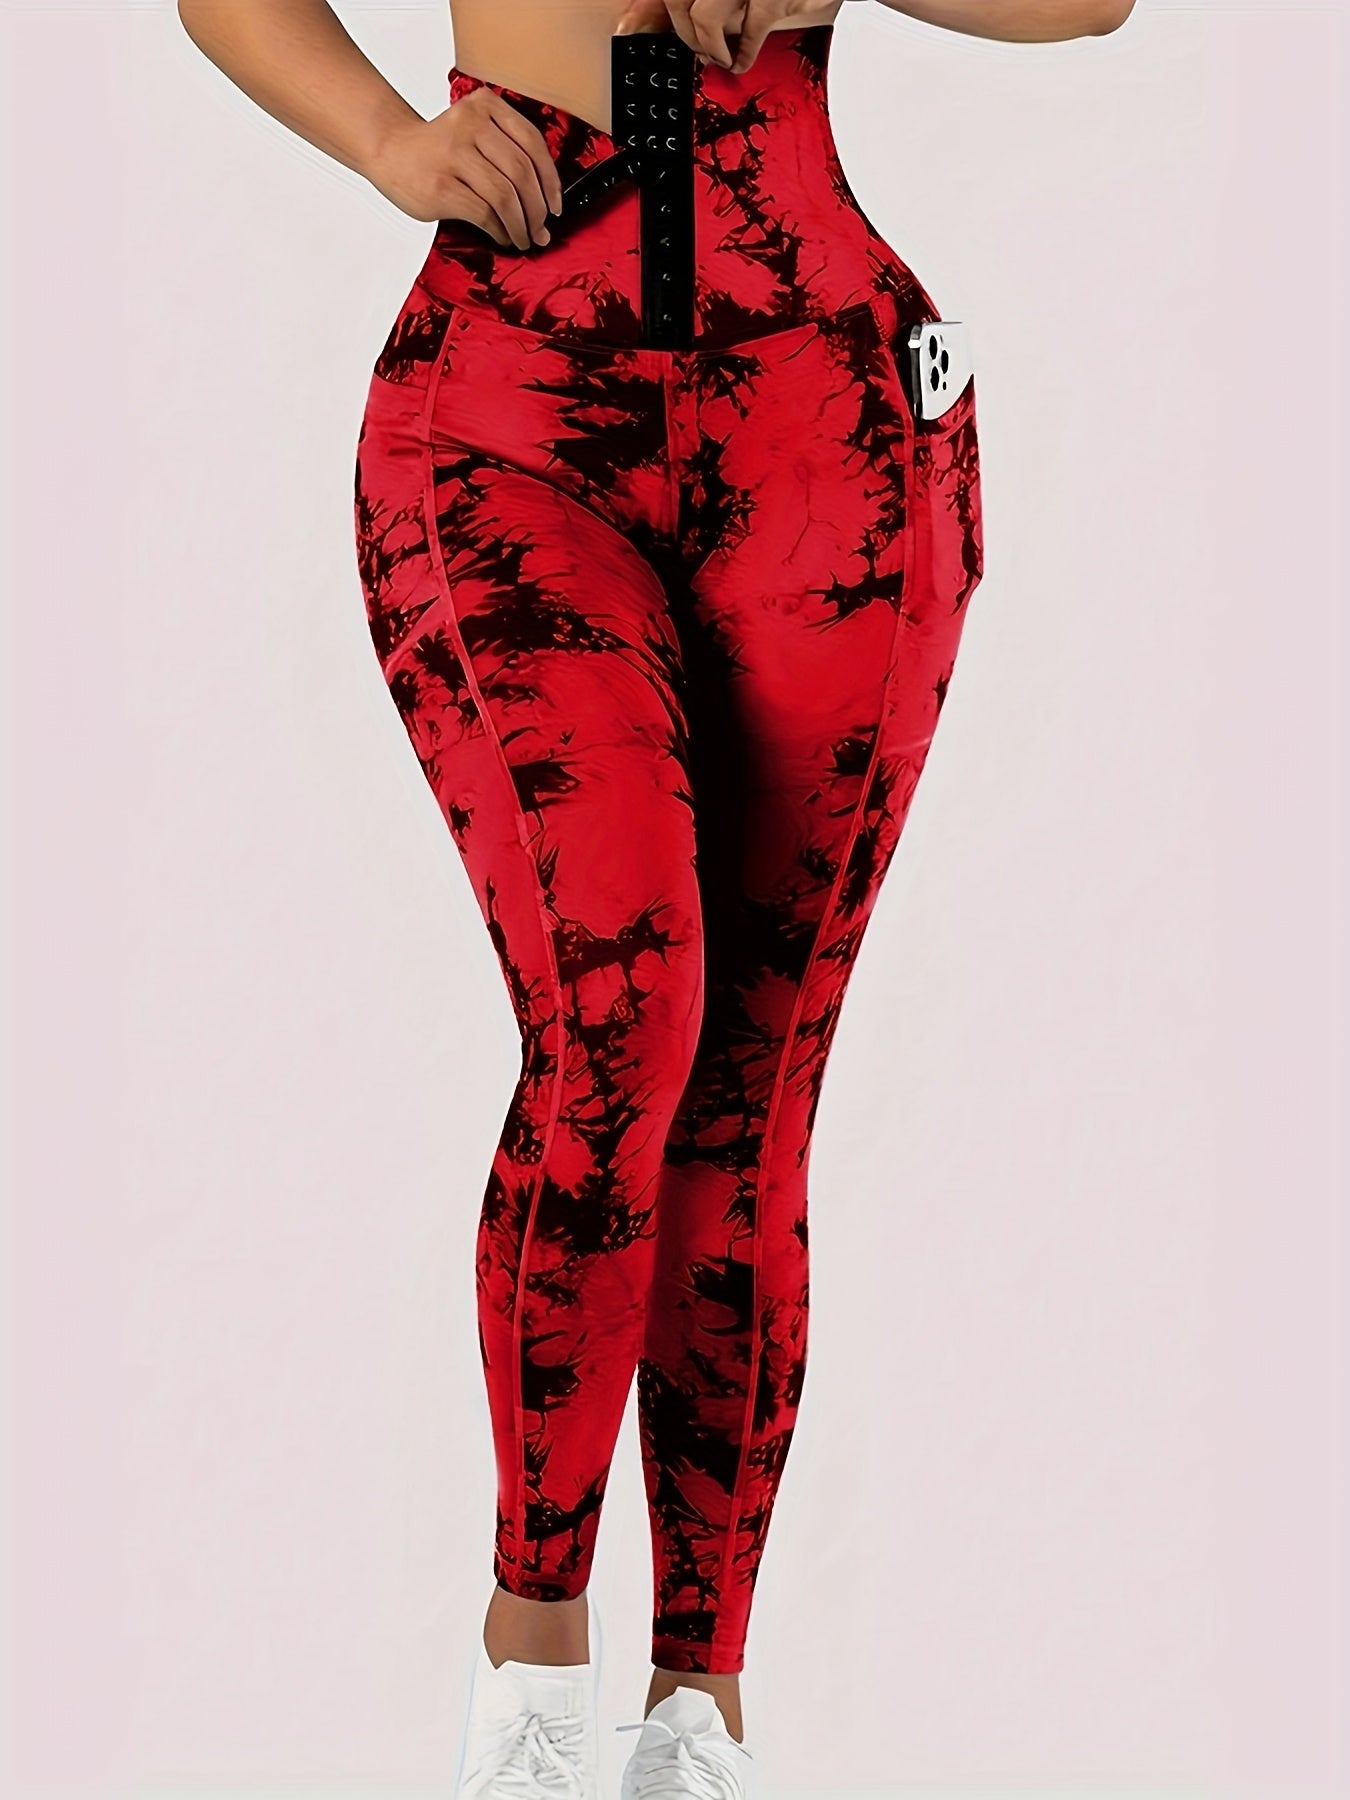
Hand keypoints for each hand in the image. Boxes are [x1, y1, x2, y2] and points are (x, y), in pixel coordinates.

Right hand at [367, 87, 563, 247]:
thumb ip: (506, 150)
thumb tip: (546, 200)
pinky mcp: (441, 185)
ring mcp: (453, 154)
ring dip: (521, 225)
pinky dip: (500, 230)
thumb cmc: (439, 150)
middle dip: (537, 209)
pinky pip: (485, 213)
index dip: (550, 180)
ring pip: (505, 196)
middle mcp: (469, 123)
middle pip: (521, 172)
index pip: (532, 143)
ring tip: (523, 238)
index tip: (555, 206)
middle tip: (540, 229)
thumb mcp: (475, 131)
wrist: (389, 151)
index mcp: (485, 105)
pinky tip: (502, 236)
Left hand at [616, 0, 833, 74]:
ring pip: (704, 17)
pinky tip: (740, 60)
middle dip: (684, 35)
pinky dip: (742, 55)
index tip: (629, 31)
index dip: (643, 13)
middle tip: (699, 51)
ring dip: (709, 47)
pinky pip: (748, 32)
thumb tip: (643, 19)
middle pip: (678, 1)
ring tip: (720, 56)